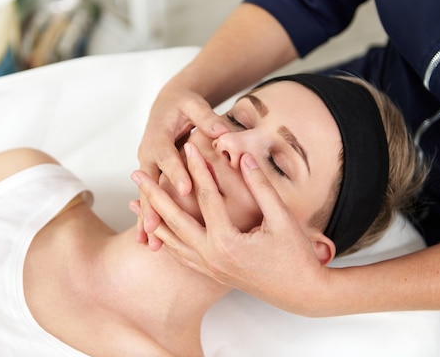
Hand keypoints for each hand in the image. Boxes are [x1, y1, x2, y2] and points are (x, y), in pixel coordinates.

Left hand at [131, 142, 330, 314]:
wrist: (304, 293)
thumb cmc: (296, 256)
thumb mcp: (281, 217)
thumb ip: (260, 186)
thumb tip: (243, 156)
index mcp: (227, 243)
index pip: (206, 198)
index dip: (198, 168)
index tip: (188, 146)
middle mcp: (212, 258)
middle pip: (175, 220)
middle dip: (155, 195)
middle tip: (137, 174)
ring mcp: (211, 268)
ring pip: (173, 241)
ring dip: (153, 219)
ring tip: (135, 203)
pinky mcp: (214, 274)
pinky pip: (182, 256)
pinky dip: (167, 241)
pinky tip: (159, 232)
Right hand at [136, 84, 228, 248]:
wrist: (168, 103)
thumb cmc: (185, 104)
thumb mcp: (194, 104)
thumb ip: (206, 117)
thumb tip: (221, 130)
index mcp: (159, 136)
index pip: (168, 156)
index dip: (176, 172)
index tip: (186, 190)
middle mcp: (148, 153)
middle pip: (149, 182)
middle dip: (152, 205)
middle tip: (155, 226)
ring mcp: (147, 167)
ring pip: (145, 196)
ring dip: (146, 219)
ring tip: (149, 244)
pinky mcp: (151, 176)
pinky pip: (148, 200)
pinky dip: (146, 220)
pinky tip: (148, 242)